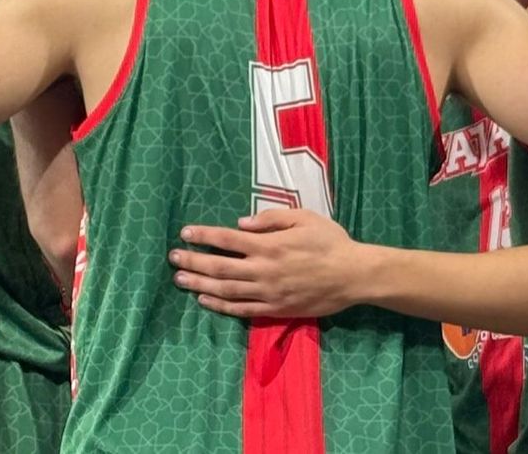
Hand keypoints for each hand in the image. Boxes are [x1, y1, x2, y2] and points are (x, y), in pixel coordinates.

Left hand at [169, 208, 366, 318]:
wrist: (353, 276)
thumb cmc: (330, 242)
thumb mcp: (304, 218)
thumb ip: (272, 219)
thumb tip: (241, 224)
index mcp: (270, 245)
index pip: (227, 240)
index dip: (204, 236)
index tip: (185, 233)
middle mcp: (264, 270)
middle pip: (220, 267)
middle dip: (193, 261)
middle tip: (173, 257)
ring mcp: (268, 293)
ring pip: (226, 290)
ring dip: (200, 284)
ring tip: (180, 279)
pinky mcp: (275, 309)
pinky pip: (242, 309)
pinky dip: (220, 306)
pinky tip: (204, 300)